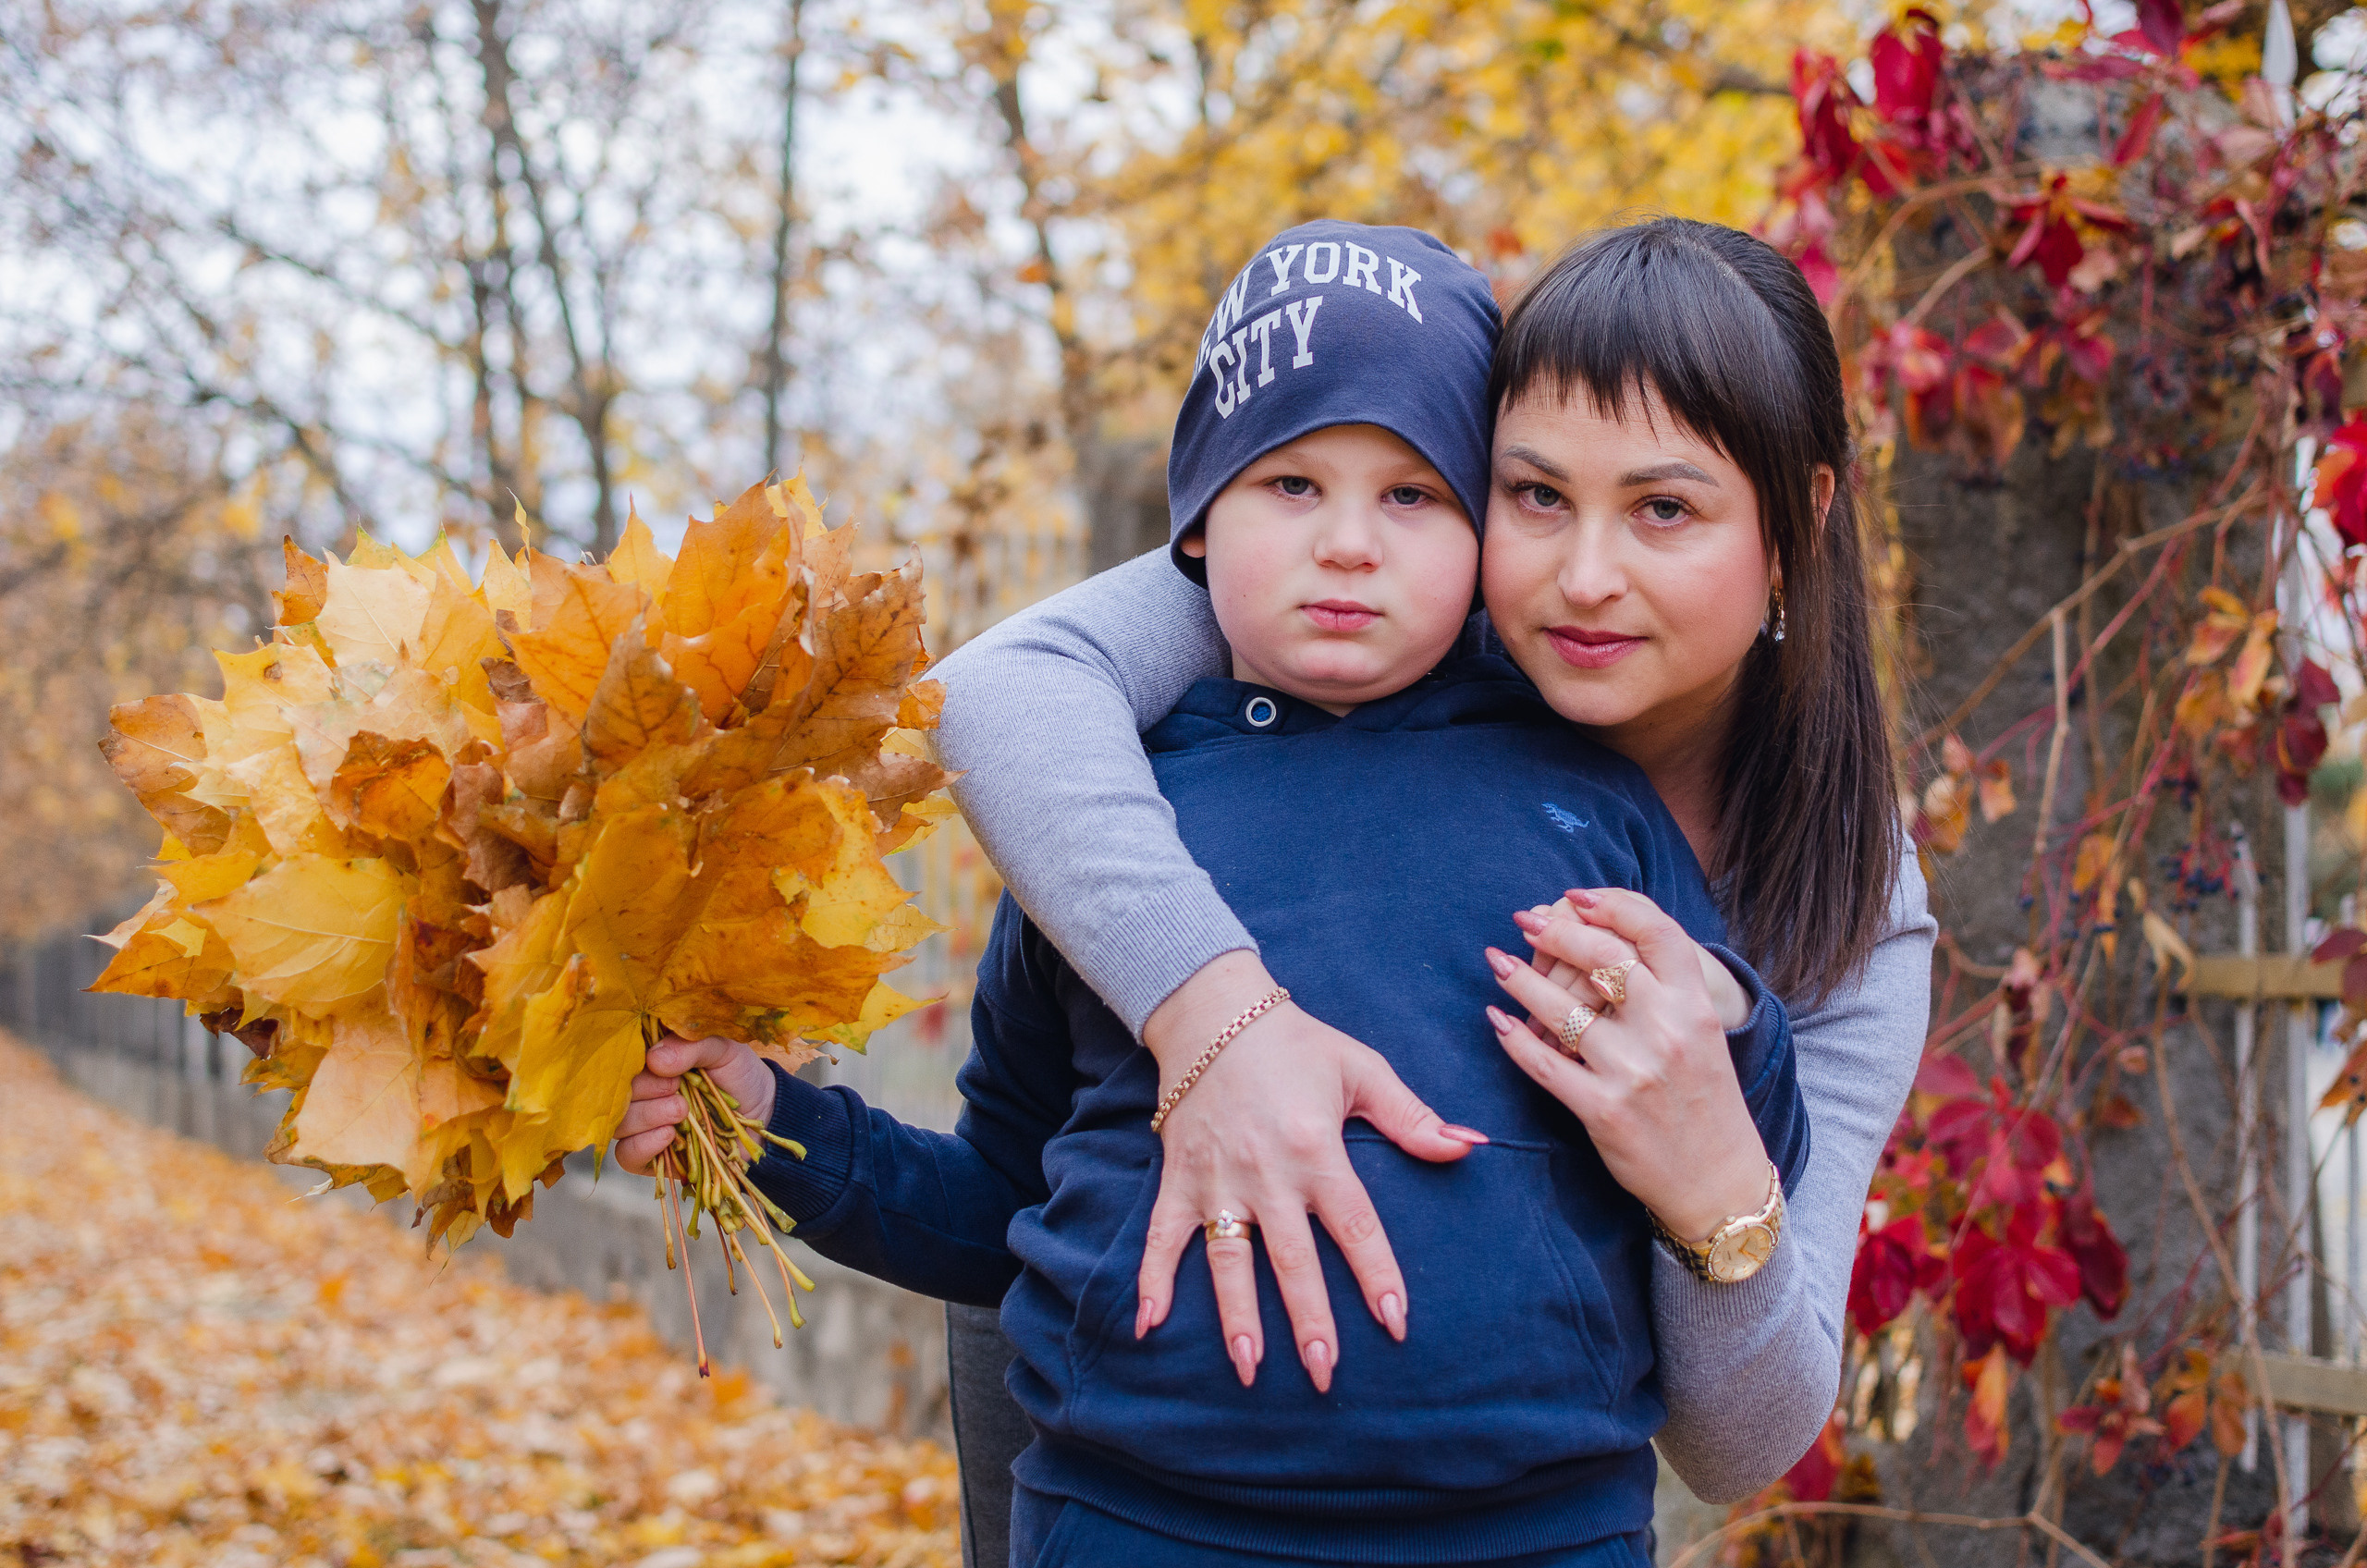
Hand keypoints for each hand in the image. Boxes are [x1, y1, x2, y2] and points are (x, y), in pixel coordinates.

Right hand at [616, 1033, 777, 1176]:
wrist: (764, 1113)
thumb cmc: (739, 1074)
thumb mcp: (723, 1048)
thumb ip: (691, 1046)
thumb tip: (654, 1059)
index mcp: (649, 1060)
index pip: (619, 1060)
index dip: (636, 1063)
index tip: (666, 1066)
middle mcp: (639, 1092)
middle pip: (615, 1094)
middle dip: (645, 1090)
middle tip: (675, 1088)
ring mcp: (642, 1125)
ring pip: (619, 1123)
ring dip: (647, 1116)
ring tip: (681, 1111)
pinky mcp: (649, 1156)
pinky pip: (626, 1155)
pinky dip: (644, 1145)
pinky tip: (669, 1136)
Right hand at [1135, 951, 1488, 1392]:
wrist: (1213, 1011)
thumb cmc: (1296, 1042)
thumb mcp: (1361, 1069)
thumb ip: (1413, 1116)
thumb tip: (1469, 1146)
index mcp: (1315, 1146)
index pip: (1354, 1224)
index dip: (1377, 1274)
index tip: (1396, 1323)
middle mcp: (1265, 1172)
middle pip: (1292, 1259)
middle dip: (1310, 1321)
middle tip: (1326, 1375)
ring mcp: (1216, 1179)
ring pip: (1228, 1259)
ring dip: (1236, 1316)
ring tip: (1250, 1368)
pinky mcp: (1178, 1179)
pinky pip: (1161, 1237)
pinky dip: (1150, 1280)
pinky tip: (1147, 1327)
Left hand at [1484, 889, 1768, 1241]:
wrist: (1718, 1181)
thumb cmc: (1703, 1098)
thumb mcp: (1701, 1034)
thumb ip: (1665, 989)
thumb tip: (1604, 937)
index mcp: (1697, 1007)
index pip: (1656, 931)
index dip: (1612, 903)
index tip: (1574, 897)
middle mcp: (1668, 1031)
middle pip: (1602, 956)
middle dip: (1554, 931)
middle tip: (1525, 922)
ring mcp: (1634, 1071)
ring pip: (1561, 1007)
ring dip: (1519, 979)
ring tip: (1498, 962)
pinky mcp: (1603, 1110)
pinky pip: (1543, 1063)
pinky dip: (1513, 1038)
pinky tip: (1498, 1021)